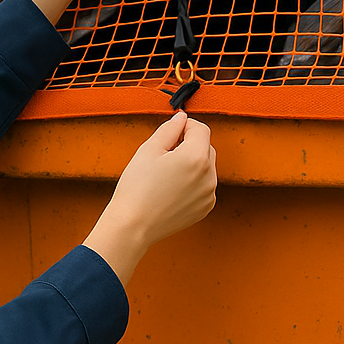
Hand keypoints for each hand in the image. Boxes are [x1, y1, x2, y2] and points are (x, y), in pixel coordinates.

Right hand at [83, 112, 216, 287]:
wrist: (133, 225)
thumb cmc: (137, 189)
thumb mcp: (148, 150)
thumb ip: (168, 129)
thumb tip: (181, 118)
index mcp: (196, 157)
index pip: (201, 129)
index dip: (185, 125)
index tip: (172, 130)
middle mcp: (209, 175)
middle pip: (206, 147)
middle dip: (189, 145)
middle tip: (163, 154)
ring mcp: (209, 194)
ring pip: (205, 167)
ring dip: (191, 164)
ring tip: (165, 175)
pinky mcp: (205, 207)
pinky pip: (204, 186)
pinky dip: (192, 182)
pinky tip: (170, 189)